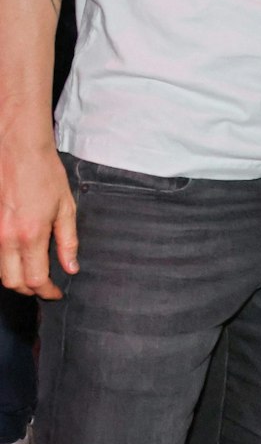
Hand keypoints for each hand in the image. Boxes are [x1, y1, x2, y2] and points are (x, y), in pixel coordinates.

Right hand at [0, 142, 77, 298]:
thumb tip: (71, 267)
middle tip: (45, 286)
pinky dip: (4, 263)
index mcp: (30, 235)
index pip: (35, 279)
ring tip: (33, 273)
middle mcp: (6, 238)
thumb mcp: (66, 207)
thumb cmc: (44, 174)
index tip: (56, 293)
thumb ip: (68, 241)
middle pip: (12, 282)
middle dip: (29, 289)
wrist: (18, 150)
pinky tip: (18, 258)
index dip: (47, 291)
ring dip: (15, 278)